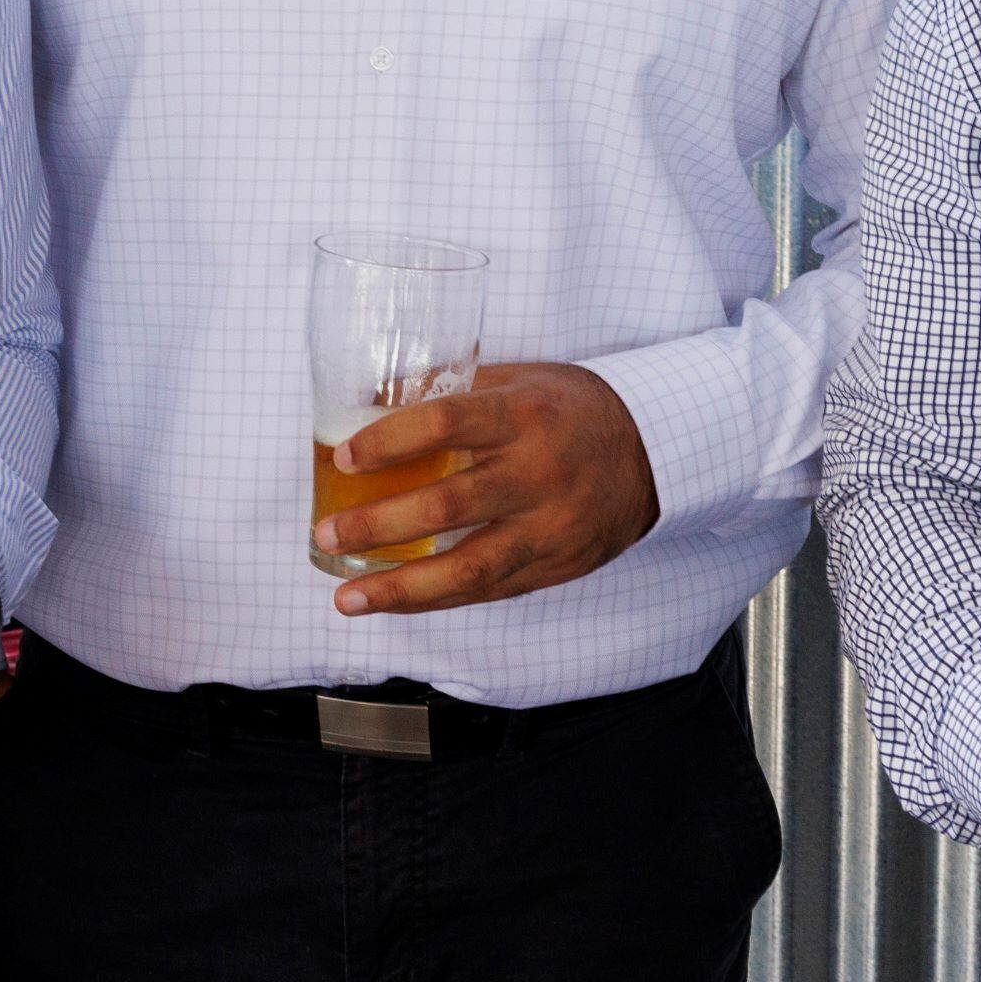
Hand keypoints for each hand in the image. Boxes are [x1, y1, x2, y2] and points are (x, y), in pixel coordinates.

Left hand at [318, 362, 661, 614]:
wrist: (656, 452)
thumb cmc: (573, 409)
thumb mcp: (521, 378)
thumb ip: (453, 388)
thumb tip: (370, 395)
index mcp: (524, 415)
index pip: (443, 423)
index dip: (387, 441)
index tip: (343, 458)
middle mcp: (538, 473)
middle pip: (447, 505)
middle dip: (377, 525)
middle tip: (324, 533)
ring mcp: (550, 528)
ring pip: (468, 568)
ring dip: (400, 588)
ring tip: (347, 599)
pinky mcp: (555, 566)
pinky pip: (488, 590)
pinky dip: (437, 599)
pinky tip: (395, 603)